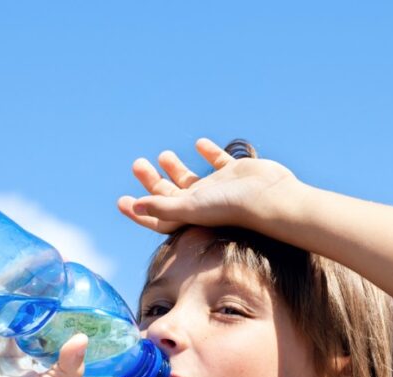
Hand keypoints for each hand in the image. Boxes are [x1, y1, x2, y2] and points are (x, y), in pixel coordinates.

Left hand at [117, 137, 300, 234]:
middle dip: (152, 181)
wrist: (271, 198)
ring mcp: (220, 188)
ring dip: (176, 168)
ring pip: (193, 179)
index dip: (139, 212)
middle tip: (137, 164)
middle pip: (171, 194)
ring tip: (162, 155)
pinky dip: (209, 152)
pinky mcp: (237, 173)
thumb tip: (134, 206)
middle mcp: (203, 203)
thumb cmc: (231, 207)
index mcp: (190, 215)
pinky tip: (199, 143)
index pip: (159, 217)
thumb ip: (162, 207)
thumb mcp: (191, 207)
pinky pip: (220, 161)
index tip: (122, 201)